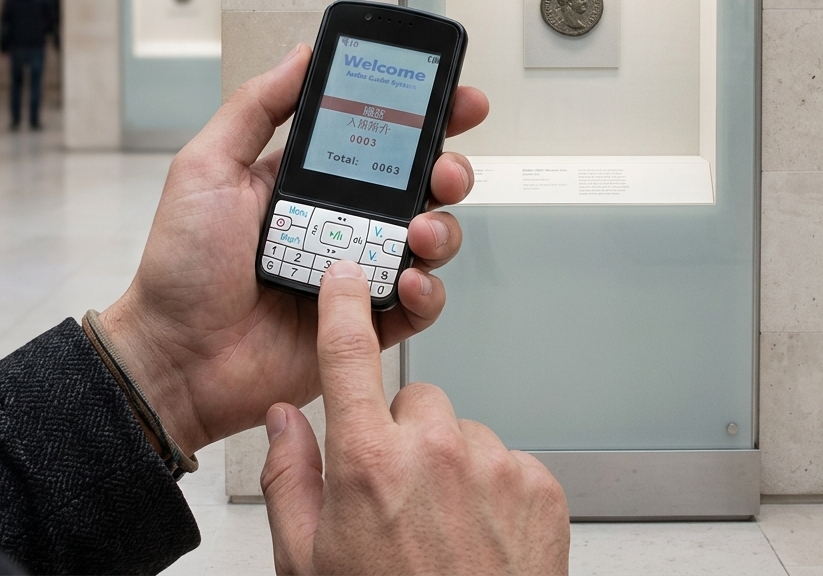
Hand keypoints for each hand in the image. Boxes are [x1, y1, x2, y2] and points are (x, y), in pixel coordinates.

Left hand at [98, 43, 488, 452]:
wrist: (176, 358)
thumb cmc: (181, 266)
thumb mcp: (207, 168)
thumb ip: (255, 108)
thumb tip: (301, 56)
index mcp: (309, 180)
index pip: (377, 138)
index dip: (421, 116)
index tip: (453, 98)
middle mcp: (341, 221)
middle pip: (417, 185)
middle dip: (447, 167)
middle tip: (444, 168)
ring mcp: (356, 272)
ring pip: (429, 240)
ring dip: (443, 228)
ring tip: (420, 229)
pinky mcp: (365, 322)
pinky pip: (417, 305)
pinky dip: (427, 292)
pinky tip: (409, 280)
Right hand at [260, 260, 569, 574]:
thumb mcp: (307, 563)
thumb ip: (290, 478)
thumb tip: (284, 418)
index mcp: (369, 462)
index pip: (348, 354)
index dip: (342, 304)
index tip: (344, 275)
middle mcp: (435, 451)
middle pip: (413, 401)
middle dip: (402, 435)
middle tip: (400, 498)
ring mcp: (494, 464)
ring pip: (462, 433)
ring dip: (451, 466)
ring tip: (445, 530)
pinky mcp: (539, 484)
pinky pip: (506, 461)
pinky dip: (493, 490)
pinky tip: (481, 538)